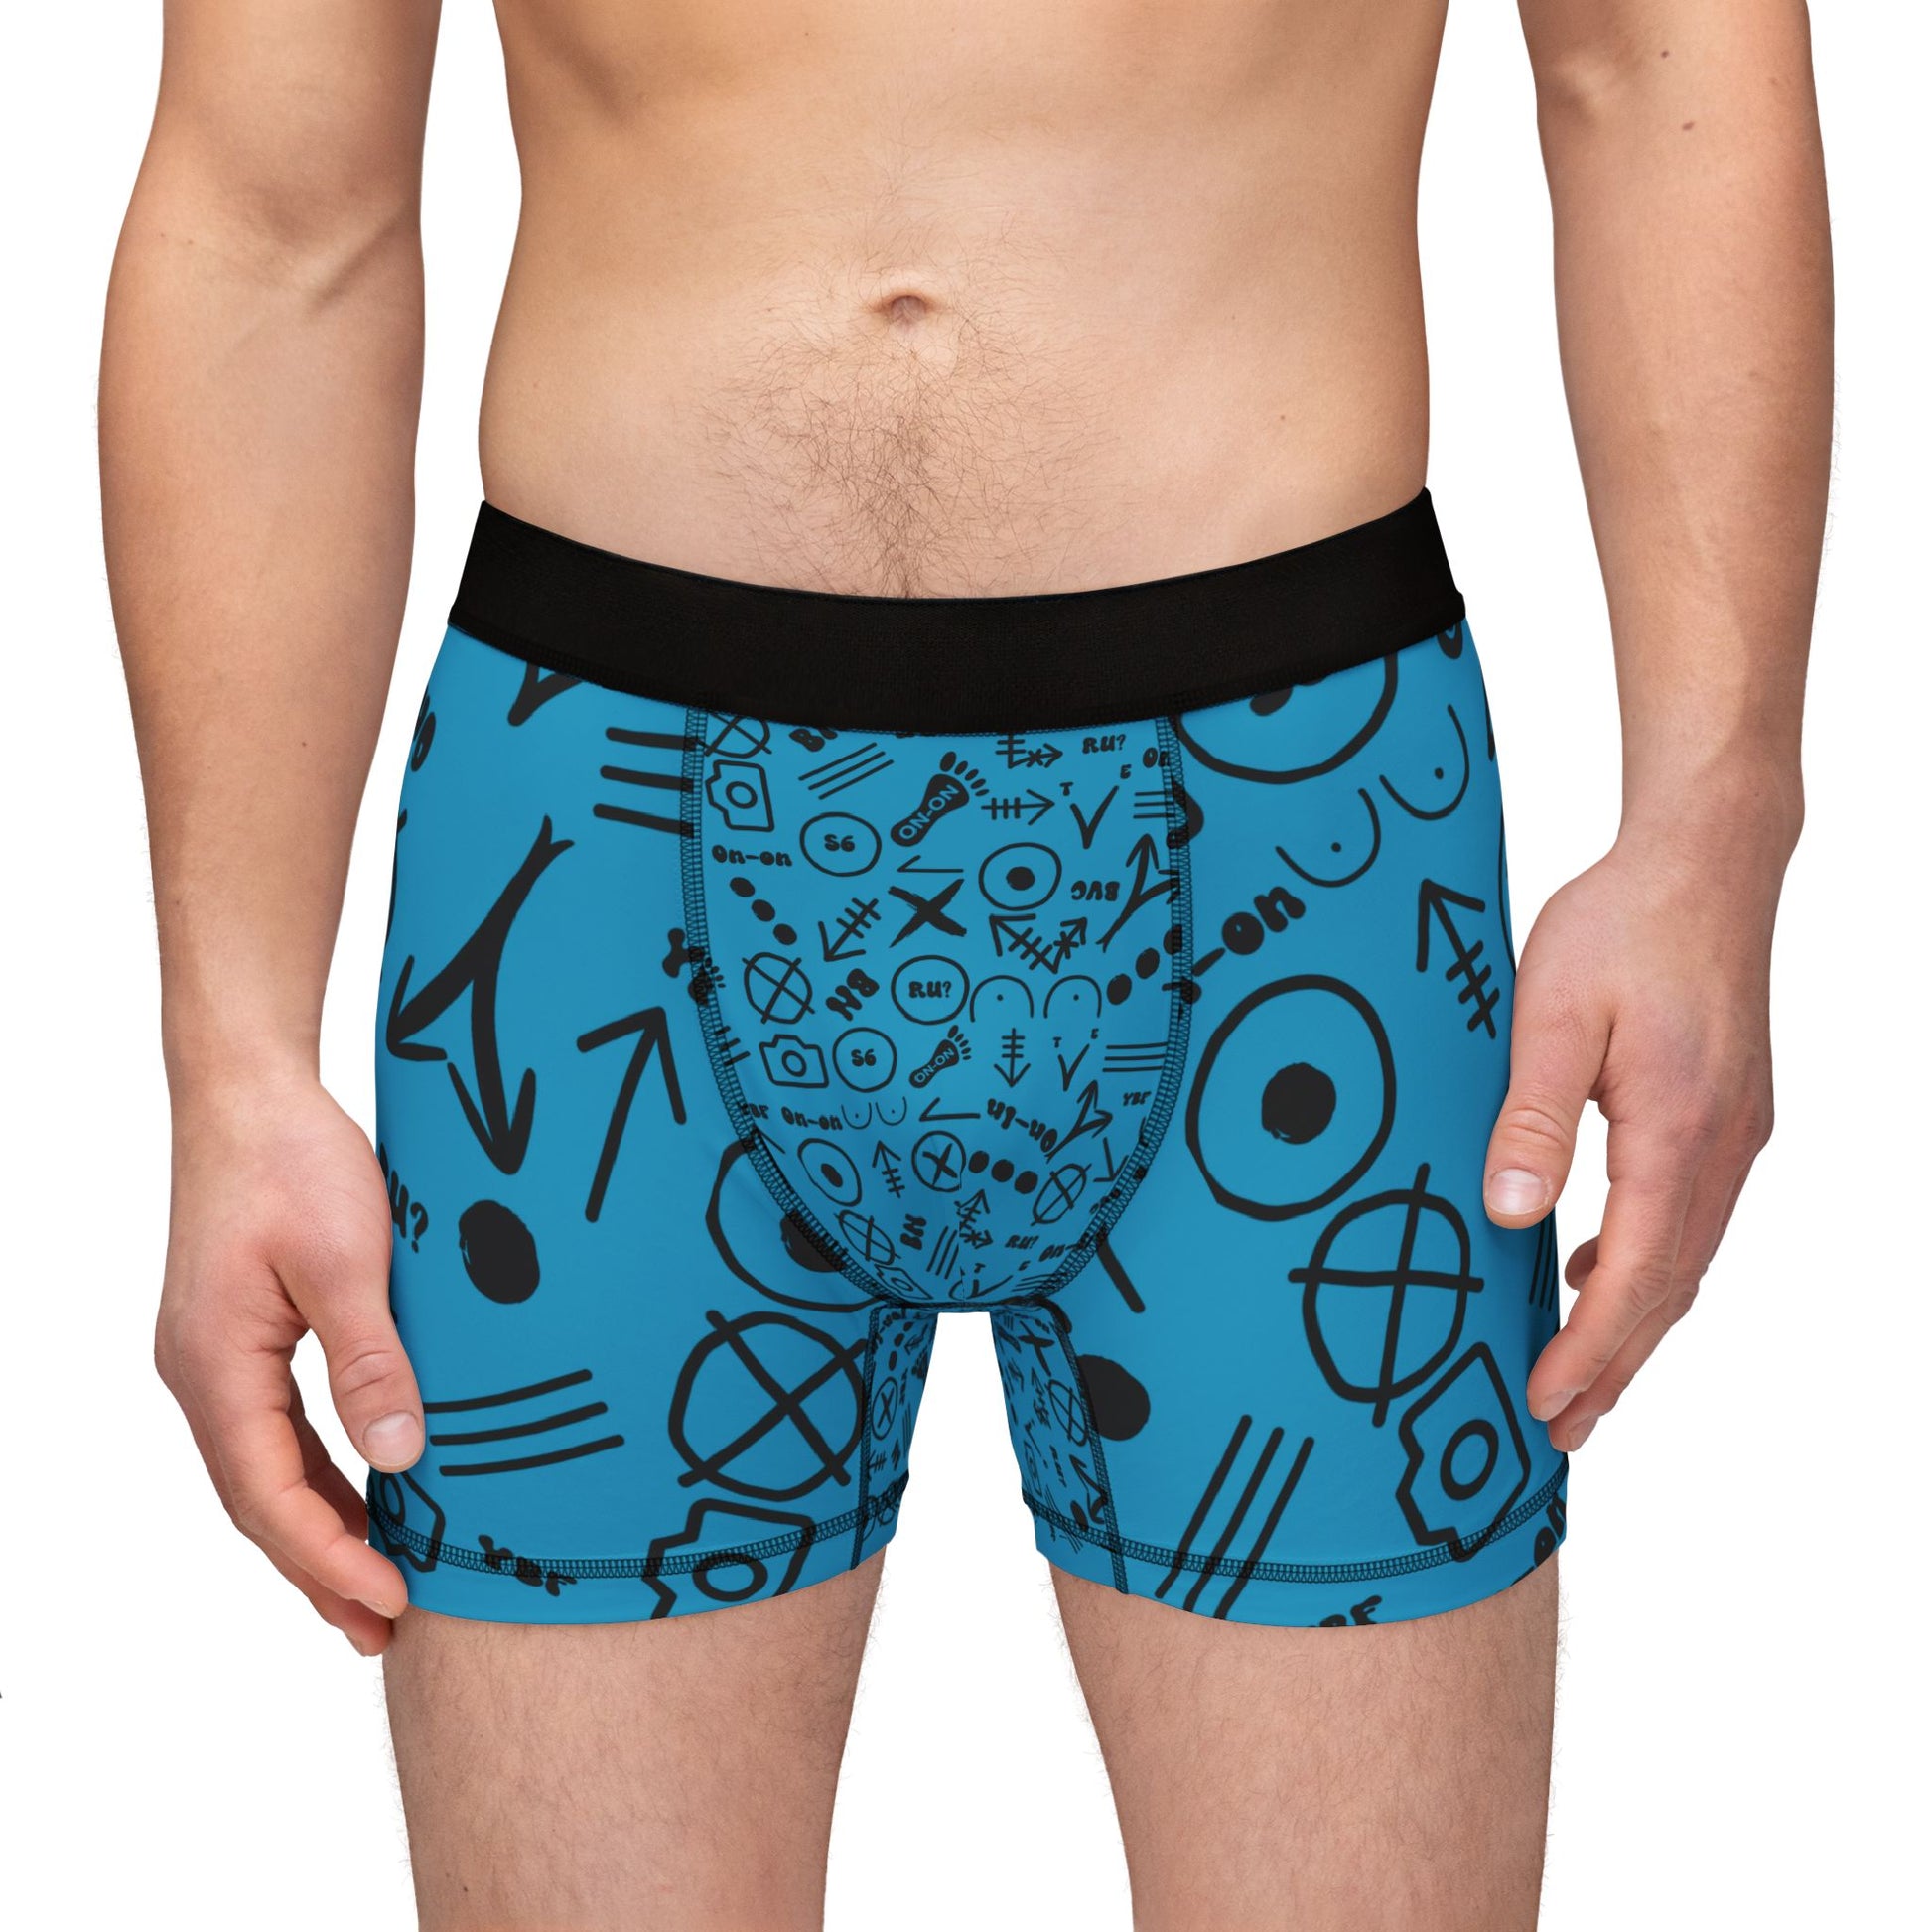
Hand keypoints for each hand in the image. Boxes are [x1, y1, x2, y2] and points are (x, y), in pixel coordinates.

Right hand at [154, 1070, 422, 1653]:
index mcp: (217, 1367)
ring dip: (320, 1530)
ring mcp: (216, 1359)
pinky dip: (319, 1476)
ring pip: (266, 1472)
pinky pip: (276, 1432)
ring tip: (377, 1590)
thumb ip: (371, 1360)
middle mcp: (203, 1375)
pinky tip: (365, 1496)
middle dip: (321, 1569)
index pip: (270, 1496)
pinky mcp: (241, 1338)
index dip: (330, 1558)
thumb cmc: (292, 1161)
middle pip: (260, 1501)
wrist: (248, 1091)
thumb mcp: (346, 1259)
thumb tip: (402, 1458)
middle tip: (385, 1630)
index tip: (391, 1602)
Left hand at [1483, 825, 1784, 1452]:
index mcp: (1680, 1130)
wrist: (1707, 860)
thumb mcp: (1554, 1013)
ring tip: (1579, 1379)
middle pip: (1670, 1288)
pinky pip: (1689, 1218)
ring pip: (1686, 1260)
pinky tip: (1596, 1270)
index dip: (1590, 1349)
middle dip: (1613, 1366)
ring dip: (1632, 1324)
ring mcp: (1735, 1133)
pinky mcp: (1726, 1114)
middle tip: (1559, 1430)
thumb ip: (1533, 1117)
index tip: (1544, 1401)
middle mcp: (1723, 1146)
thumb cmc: (1625, 923)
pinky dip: (1648, 1265)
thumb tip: (1509, 1214)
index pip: (1637, 1274)